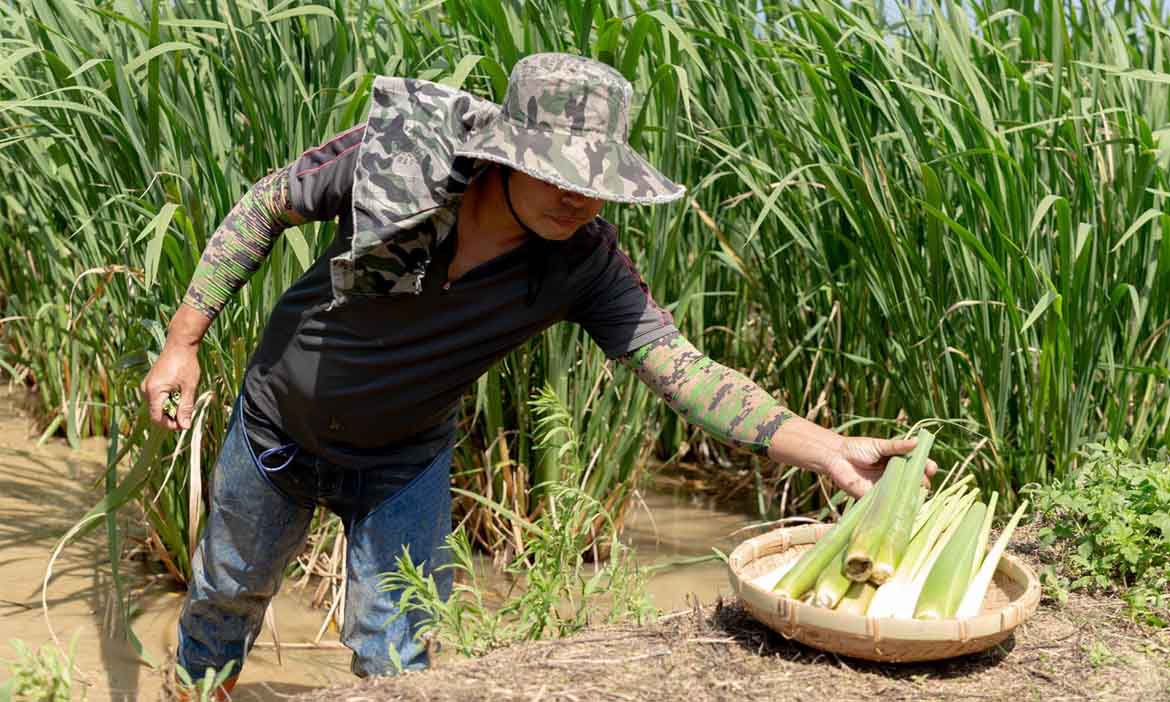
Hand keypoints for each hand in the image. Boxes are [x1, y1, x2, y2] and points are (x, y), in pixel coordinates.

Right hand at [140, 340, 200, 430]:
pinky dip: (168, 401)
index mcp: (154, 391)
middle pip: (156, 413)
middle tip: (187, 416)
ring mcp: (147, 385)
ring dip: (170, 409)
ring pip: (157, 406)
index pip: (156, 418)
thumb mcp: (189, 388)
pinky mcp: (151, 382)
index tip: (183, 425)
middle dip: (171, 417)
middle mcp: (146, 389)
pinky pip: (157, 398)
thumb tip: (185, 426)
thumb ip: (186, 408)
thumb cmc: (185, 364)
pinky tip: (179, 395)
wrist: (180, 344)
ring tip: (185, 403)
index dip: (169, 425)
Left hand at [816, 435, 937, 497]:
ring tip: (916, 495)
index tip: (931, 468)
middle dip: (923, 483)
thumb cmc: (859, 448)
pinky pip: (888, 503)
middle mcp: (897, 476)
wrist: (836, 458)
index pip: (920, 466)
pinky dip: (895, 505)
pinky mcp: (875, 498)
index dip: (928, 467)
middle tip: (923, 483)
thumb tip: (917, 441)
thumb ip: (897, 446)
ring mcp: (887, 488)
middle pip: (916, 482)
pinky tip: (901, 506)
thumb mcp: (880, 445)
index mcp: (900, 461)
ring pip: (904, 495)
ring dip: (911, 496)